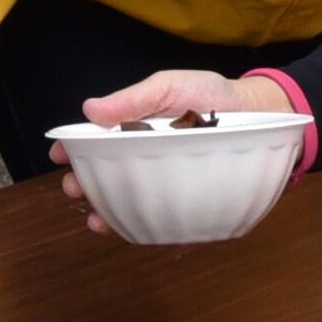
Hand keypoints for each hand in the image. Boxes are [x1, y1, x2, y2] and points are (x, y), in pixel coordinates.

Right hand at [55, 69, 294, 234]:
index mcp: (138, 129)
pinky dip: (148, 231)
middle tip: (75, 188)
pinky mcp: (189, 204)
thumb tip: (90, 109)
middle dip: (84, 184)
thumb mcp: (172, 87)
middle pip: (106, 176)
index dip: (74, 149)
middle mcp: (148, 158)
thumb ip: (135, 98)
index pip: (97, 142)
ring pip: (129, 203)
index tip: (59, 155)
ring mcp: (167, 183)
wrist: (262, 114)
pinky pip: (165, 222)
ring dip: (107, 213)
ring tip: (97, 220)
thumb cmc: (213, 96)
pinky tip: (138, 234)